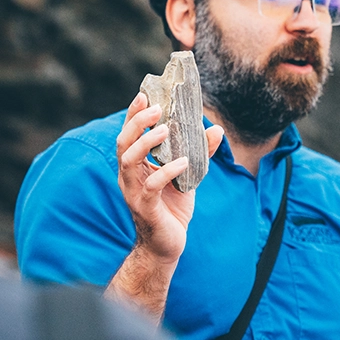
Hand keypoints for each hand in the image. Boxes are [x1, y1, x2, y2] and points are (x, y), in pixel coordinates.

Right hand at [116, 92, 222, 262]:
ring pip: (128, 161)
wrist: (167, 245)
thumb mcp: (188, 176)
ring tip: (165, 129)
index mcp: (136, 166)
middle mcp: (129, 176)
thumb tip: (216, 129)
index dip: (134, 114)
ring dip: (146, 143)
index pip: (130, 134)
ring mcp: (134, 192)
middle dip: (137, 123)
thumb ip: (199, 153)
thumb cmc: (173, 208)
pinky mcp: (145, 208)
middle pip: (123, 143)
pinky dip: (166, 172)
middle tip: (156, 109)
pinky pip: (151, 187)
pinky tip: (182, 163)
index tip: (145, 94)